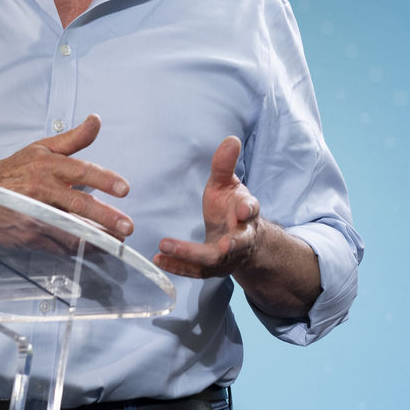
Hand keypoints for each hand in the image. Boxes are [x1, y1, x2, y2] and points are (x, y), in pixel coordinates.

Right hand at [0, 114, 133, 241]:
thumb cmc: (14, 171)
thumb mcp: (42, 148)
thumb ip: (73, 138)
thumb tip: (96, 120)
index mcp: (47, 166)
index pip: (81, 171)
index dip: (104, 179)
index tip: (124, 188)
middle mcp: (42, 190)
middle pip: (78, 204)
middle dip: (106, 217)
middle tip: (127, 226)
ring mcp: (35, 215)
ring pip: (71, 229)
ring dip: (97, 238)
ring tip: (117, 242)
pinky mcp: (30, 235)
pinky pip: (59, 245)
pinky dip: (79, 249)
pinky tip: (96, 250)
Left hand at [154, 135, 259, 278]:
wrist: (240, 239)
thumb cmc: (231, 206)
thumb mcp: (227, 184)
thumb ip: (225, 164)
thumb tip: (231, 139)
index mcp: (247, 214)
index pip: (251, 210)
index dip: (249, 210)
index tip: (244, 210)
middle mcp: (241, 238)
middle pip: (237, 243)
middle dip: (230, 245)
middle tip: (223, 246)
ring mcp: (227, 257)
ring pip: (212, 260)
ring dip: (189, 256)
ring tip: (165, 248)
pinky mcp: (211, 269)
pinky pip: (194, 271)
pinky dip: (176, 266)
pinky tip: (158, 259)